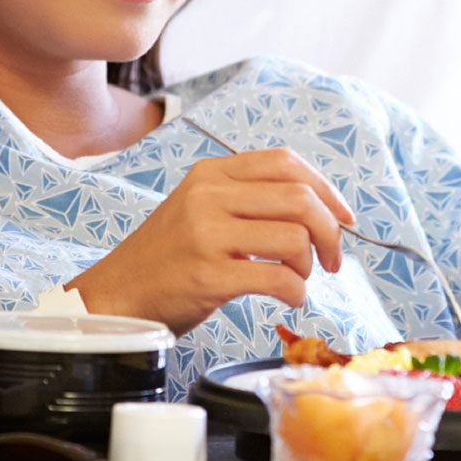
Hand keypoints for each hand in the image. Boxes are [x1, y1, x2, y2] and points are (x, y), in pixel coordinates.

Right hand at [68, 149, 354, 334]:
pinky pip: (278, 279)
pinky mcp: (208, 276)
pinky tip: (289, 298)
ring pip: (294, 238)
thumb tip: (320, 209)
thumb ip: (248, 199)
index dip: (326, 189)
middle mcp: (208, 197)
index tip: (344, 217)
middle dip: (330, 230)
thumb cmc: (168, 258)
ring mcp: (206, 236)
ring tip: (298, 278)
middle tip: (332, 258)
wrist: (116, 295)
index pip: (286, 163)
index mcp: (211, 174)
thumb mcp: (201, 209)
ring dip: (309, 265)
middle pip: (299, 199)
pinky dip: (296, 292)